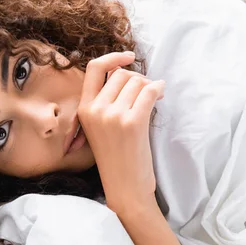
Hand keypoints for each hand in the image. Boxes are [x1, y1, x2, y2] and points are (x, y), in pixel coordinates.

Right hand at [77, 51, 164, 217]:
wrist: (125, 187)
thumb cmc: (117, 159)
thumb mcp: (100, 129)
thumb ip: (106, 102)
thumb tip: (125, 71)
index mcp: (84, 110)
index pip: (93, 69)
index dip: (112, 58)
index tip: (129, 57)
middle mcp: (95, 110)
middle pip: (121, 74)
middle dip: (138, 79)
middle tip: (147, 92)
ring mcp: (113, 116)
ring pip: (137, 82)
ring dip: (150, 87)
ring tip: (154, 99)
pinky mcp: (132, 123)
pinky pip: (150, 92)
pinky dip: (159, 89)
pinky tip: (161, 94)